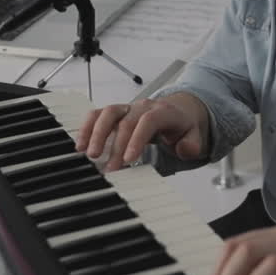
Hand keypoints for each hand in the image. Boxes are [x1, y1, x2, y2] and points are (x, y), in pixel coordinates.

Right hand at [74, 95, 206, 171]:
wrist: (179, 110)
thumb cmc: (182, 125)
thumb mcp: (195, 135)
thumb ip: (192, 144)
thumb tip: (182, 148)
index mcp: (163, 112)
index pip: (148, 121)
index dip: (137, 139)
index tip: (129, 159)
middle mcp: (143, 107)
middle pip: (126, 120)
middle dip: (116, 145)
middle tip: (110, 167)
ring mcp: (127, 108)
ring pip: (108, 113)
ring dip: (96, 133)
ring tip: (89, 154)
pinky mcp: (115, 114)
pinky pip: (97, 115)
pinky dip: (87, 128)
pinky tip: (80, 145)